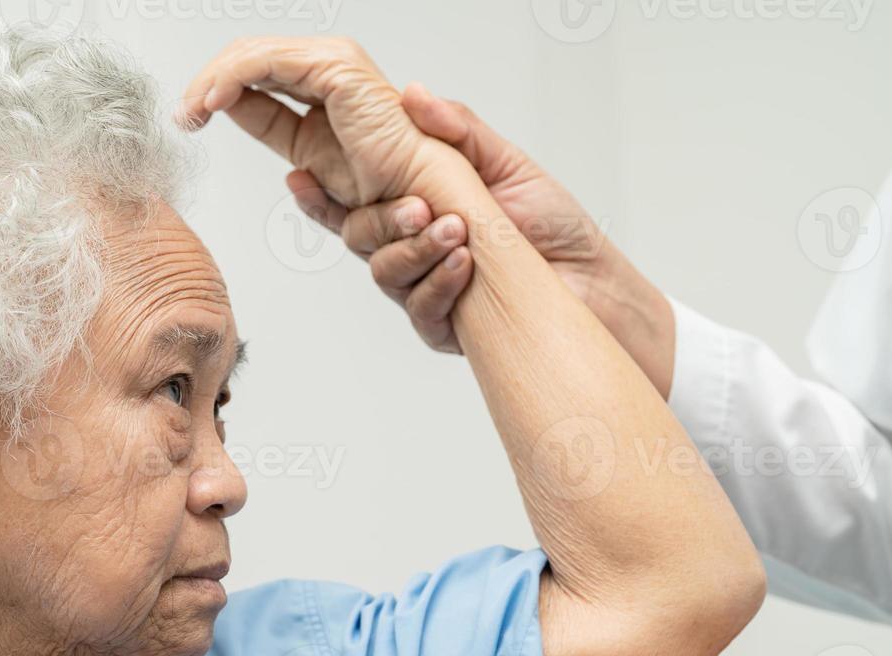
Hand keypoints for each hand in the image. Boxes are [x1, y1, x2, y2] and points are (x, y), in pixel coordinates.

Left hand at [180, 37, 457, 209]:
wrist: (424, 204)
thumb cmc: (392, 198)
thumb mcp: (323, 175)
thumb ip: (292, 149)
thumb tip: (266, 146)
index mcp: (327, 98)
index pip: (257, 80)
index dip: (218, 94)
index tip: (190, 119)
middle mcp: (330, 73)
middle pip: (251, 60)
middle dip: (208, 83)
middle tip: (183, 115)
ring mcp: (334, 65)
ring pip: (252, 55)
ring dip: (211, 81)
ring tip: (191, 112)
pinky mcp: (335, 69)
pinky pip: (266, 64)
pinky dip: (231, 79)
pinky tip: (212, 103)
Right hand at [291, 85, 674, 386]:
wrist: (594, 286)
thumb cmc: (555, 229)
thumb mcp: (506, 164)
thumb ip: (457, 131)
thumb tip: (413, 95)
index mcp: (420, 205)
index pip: (354, 198)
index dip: (320, 192)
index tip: (298, 176)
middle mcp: (414, 248)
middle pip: (358, 235)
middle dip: (381, 218)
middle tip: (416, 206)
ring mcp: (424, 288)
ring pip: (384, 272)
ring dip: (418, 249)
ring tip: (459, 231)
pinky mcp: (444, 325)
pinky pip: (419, 307)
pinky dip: (441, 282)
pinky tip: (466, 265)